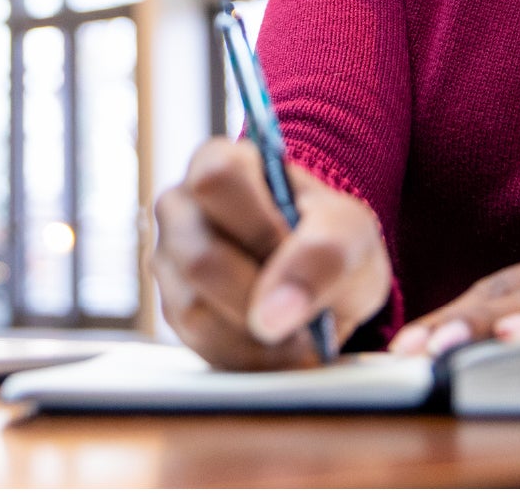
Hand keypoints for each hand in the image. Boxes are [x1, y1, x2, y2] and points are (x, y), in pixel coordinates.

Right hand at [152, 137, 391, 369]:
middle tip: (303, 305)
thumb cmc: (331, 239)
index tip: (292, 249)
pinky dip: (249, 357)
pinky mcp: (172, 311)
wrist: (324, 278)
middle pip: (201, 257)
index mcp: (220, 162)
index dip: (258, 225)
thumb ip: (322, 257)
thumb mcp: (350, 232)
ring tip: (298, 331)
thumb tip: (270, 317)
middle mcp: (181, 208)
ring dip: (257, 334)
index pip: (216, 179)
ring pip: (195, 309)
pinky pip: (200, 347)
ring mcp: (169, 261)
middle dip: (262, 294)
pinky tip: (277, 347)